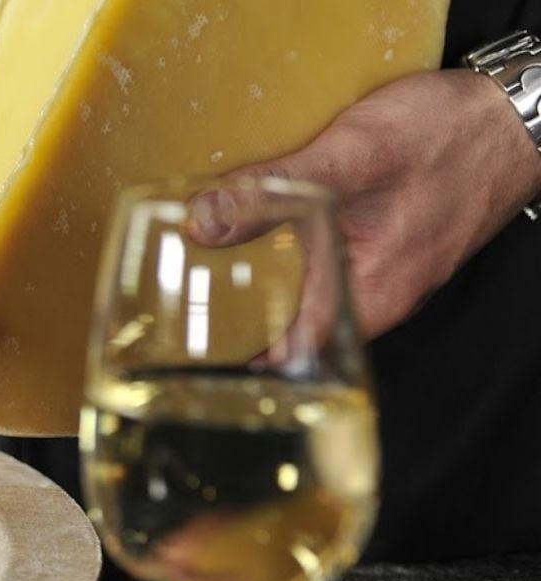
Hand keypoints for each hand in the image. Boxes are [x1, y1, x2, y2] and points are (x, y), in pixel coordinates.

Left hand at [192, 70, 540, 338]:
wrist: (518, 111)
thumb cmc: (452, 136)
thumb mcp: (350, 157)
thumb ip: (273, 191)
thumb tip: (203, 223)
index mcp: (373, 296)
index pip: (293, 353)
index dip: (240, 354)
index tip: (195, 344)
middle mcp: (381, 294)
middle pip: (298, 325)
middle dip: (244, 315)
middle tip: (188, 298)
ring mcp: (388, 271)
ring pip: (316, 293)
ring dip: (270, 282)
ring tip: (212, 266)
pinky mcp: (390, 244)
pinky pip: (335, 264)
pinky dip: (299, 254)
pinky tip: (268, 229)